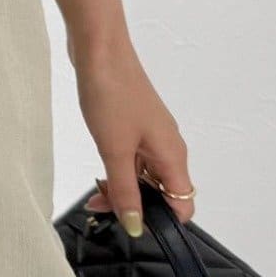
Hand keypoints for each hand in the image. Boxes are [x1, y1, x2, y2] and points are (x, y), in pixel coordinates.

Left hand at [73, 40, 195, 234]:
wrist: (99, 50)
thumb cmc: (111, 94)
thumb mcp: (114, 151)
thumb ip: (124, 191)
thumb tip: (136, 226)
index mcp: (172, 155)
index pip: (182, 203)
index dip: (161, 221)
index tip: (131, 226)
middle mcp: (168, 147)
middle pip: (161, 192)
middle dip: (134, 205)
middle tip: (100, 208)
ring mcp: (151, 135)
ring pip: (143, 176)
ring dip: (121, 188)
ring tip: (93, 194)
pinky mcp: (134, 125)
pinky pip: (132, 159)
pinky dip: (117, 170)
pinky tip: (98, 173)